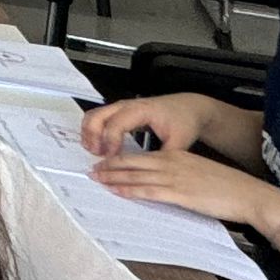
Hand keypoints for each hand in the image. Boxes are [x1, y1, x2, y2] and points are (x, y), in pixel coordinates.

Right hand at [80, 92, 215, 156]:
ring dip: (90, 133)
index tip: (111, 158)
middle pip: (97, 116)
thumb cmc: (184, 121)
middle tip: (96, 155)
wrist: (189, 107)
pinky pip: (99, 117)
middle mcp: (126, 105)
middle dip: (92, 136)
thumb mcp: (179, 141)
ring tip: (94, 152)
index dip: (110, 142)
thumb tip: (151, 173)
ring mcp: (121, 107)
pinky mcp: (120, 111)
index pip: (116, 124)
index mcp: (140, 110)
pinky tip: (98, 145)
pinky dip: (93, 130)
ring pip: (94, 115)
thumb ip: (163, 157)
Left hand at [92, 146, 279, 231]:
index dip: (120, 159)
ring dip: (113, 177)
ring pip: (135, 175)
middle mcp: (171, 163)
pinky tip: (116, 190)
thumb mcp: (199, 172)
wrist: (248, 194)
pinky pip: (147, 191)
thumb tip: (163, 183)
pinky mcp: (179, 193)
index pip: (141, 156)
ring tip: (96, 179)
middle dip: (110, 166)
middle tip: (92, 169)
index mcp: (177, 156)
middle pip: (132, 162)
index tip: (105, 162)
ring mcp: (174, 178)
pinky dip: (129, 190)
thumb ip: (179, 173)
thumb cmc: (228, 187)